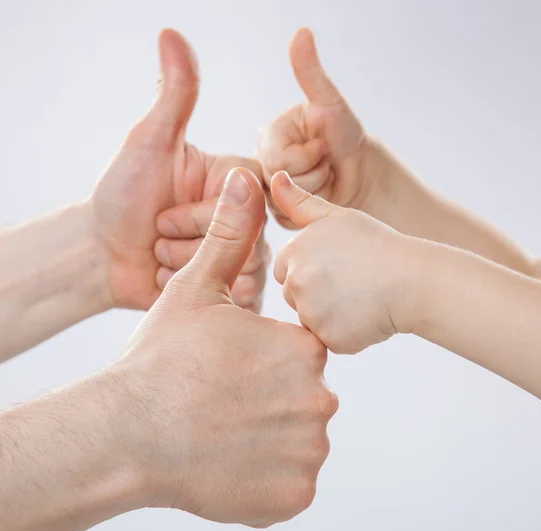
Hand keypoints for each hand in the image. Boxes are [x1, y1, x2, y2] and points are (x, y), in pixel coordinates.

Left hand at [91, 29, 267, 310]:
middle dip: (186, 243)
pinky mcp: (234, 288)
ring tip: (161, 258)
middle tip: (158, 234)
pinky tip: (169, 282)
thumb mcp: (149, 144)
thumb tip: (172, 33)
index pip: (249, 199)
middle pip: (244, 241)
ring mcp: (241, 254)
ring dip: (184, 269)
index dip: (202, 213)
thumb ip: (175, 96)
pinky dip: (190, 292)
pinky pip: (230, 298)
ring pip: (237, 271)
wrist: (103, 255)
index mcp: (235, 181)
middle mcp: (246, 217)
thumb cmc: (122, 196)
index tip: (165, 209)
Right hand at [112, 168, 337, 526]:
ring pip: (300, 439)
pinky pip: (290, 482)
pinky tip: (230, 461)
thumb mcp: (195, 291)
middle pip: (304, 396)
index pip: (303, 351)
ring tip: (224, 429)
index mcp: (302, 348)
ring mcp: (307, 452)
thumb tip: (245, 180)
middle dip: (271, 398)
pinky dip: (267, 476)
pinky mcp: (292, 497)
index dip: (267, 358)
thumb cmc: (160, 359)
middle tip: (223, 399)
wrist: (126, 434)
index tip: (234, 368)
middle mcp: (317, 398)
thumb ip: (230, 238)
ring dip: (269, 437)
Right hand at [257, 28, 383, 228]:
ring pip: (284, 201)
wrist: (361, 175)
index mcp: (270, 135)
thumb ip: (311, 74)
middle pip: (278, 180)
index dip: (306, 156)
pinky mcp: (278, 211)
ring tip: (324, 177)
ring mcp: (270, 187)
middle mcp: (264, 160)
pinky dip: (311, 207)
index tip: (323, 148)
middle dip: (311, 174)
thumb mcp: (331, 104)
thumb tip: (301, 32)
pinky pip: (289, 216)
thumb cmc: (347, 138)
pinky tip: (320, 195)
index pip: (276, 156)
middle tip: (325, 163)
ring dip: (314, 191)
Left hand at [271, 171, 422, 353]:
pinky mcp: (329, 338)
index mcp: (294, 252)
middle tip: (352, 283)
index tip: (338, 265)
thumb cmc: (376, 244)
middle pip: (294, 295)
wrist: (412, 279)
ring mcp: (311, 313)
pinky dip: (344, 333)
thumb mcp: (337, 217)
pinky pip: (328, 338)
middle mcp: (296, 282)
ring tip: (360, 298)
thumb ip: (300, 203)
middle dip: (316, 293)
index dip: (311, 269)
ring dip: (329, 315)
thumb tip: (273, 177)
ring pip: (310, 319)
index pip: (285, 269)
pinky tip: (365, 315)